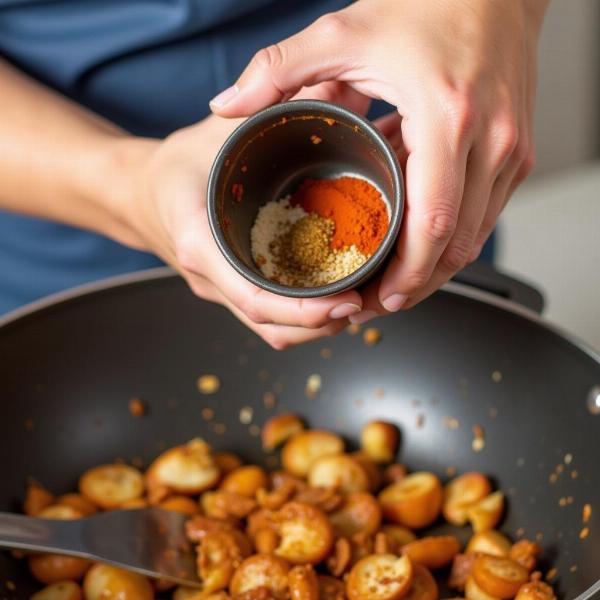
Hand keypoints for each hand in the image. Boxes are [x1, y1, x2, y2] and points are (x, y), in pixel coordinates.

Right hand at [120, 102, 369, 348]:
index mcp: (201, 242)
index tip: (346, 300)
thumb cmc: (179, 160)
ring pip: (269, 330)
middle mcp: (209, 277)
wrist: (138, 191)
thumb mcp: (220, 129)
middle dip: (320, 322)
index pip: (253, 295)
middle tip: (363, 301)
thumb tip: (337, 89)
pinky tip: (329, 298)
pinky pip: (263, 318)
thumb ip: (272, 111)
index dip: (302, 309)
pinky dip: (299, 318)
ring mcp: (217, 290)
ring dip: (314, 326)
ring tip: (354, 303)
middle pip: (268, 324)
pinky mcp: (226, 291)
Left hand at [210, 0, 547, 317]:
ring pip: (477, 239)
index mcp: (447, 117)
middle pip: (457, 245)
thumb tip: (226, 105)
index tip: (379, 295)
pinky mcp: (518, 152)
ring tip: (398, 284)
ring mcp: (511, 150)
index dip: (405, 272)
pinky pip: (487, 215)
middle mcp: (490, 141)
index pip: (431, 222)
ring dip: (437, 269)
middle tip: (381, 301)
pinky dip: (453, 239)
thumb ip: (279, 71)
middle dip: (418, 284)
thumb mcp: (345, 32)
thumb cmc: (428, 4)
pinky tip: (421, 244)